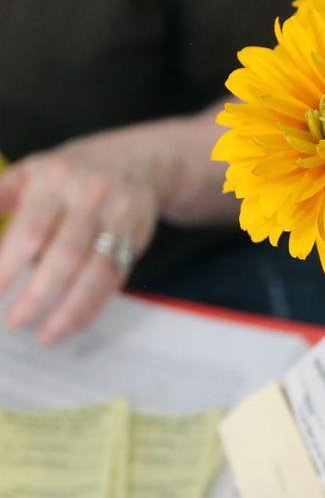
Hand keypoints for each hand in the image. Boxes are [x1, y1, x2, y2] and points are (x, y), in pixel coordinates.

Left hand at [0, 143, 158, 343]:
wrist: (134, 161)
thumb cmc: (65, 175)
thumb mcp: (27, 174)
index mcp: (53, 180)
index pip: (31, 230)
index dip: (10, 265)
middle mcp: (90, 197)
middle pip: (66, 254)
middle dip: (38, 294)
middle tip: (14, 323)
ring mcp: (119, 217)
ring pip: (96, 271)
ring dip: (71, 309)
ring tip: (46, 336)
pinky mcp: (138, 236)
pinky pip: (116, 276)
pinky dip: (94, 304)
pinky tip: (75, 323)